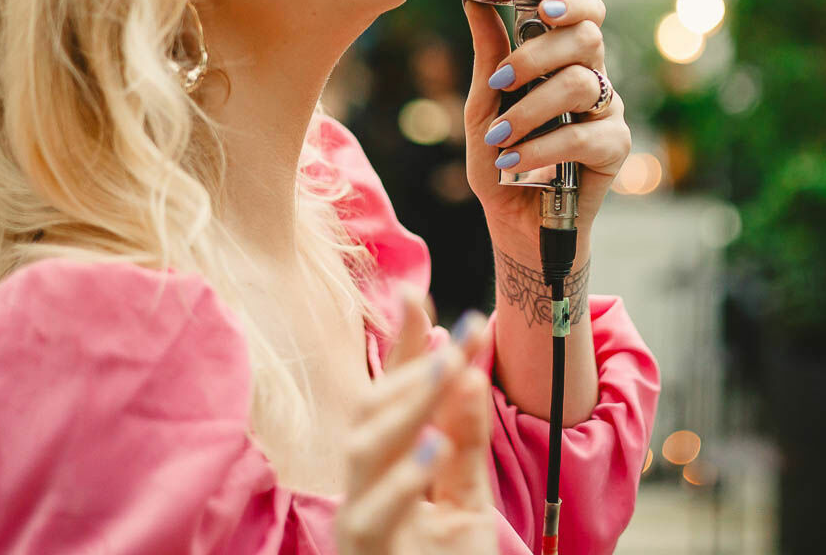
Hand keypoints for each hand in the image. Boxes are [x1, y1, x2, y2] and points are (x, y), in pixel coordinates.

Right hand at [336, 289, 497, 554]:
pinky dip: (402, 478)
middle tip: (456, 333)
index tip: (418, 296)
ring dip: (405, 406)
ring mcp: (358, 521)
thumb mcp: (466, 502)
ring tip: (446, 370)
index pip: (390, 396)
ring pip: (364, 451)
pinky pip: (372, 513)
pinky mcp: (364, 553)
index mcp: (388, 469)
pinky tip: (431, 446)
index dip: (402, 347)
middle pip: (370, 412)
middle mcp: (363, 488)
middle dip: (411, 368)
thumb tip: (466, 369)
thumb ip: (465, 442)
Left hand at [462, 0, 630, 253]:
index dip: (572, 2)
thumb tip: (472, 2)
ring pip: (579, 84)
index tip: (543, 7)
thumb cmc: (501, 159)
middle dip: (537, 55)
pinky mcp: (614, 147)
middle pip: (586, 38)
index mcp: (564, 59)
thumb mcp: (484, 104)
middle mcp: (591, 77)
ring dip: (530, 109)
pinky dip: (541, 148)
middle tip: (501, 81)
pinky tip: (514, 162)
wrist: (515, 220)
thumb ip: (488, 56)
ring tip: (499, 136)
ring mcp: (606, 111)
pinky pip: (582, 136)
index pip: (584, 13)